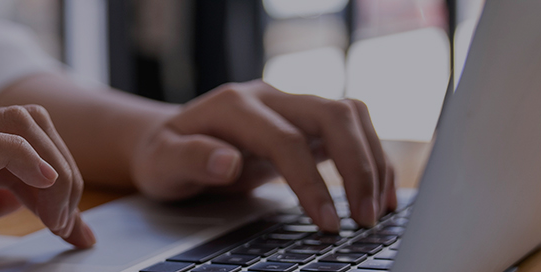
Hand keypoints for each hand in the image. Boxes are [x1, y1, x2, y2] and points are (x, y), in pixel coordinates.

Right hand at [0, 105, 93, 270]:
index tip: (72, 226)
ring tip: (57, 221)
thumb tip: (5, 199)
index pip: (11, 136)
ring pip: (19, 125)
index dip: (53, 178)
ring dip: (55, 172)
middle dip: (65, 174)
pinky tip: (47, 192)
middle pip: (26, 123)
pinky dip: (31, 162)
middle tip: (72, 228)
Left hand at [129, 80, 395, 231]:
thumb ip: (191, 160)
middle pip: (332, 115)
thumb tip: (227, 162)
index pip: (286, 139)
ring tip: (378, 210)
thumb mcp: (162, 164)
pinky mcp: (304, 121)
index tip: (328, 223)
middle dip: (358, 166)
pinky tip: (378, 194)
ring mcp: (289, 105)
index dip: (311, 182)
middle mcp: (268, 97)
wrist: (167, 140)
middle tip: (364, 218)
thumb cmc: (164, 156)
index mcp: (233, 106)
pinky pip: (350, 129)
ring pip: (349, 115)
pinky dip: (370, 158)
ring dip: (372, 160)